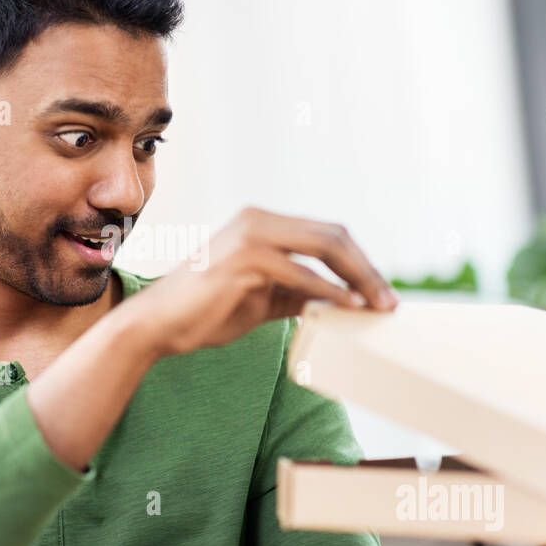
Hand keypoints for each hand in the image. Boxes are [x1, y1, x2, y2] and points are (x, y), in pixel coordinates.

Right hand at [121, 206, 397, 358]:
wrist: (156, 325)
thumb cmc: (203, 312)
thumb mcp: (262, 300)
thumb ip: (295, 293)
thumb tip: (335, 300)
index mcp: (261, 224)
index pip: (326, 234)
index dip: (359, 262)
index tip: (379, 293)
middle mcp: (258, 220)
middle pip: (333, 235)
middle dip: (367, 269)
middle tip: (389, 301)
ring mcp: (250, 236)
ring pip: (324, 247)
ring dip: (359, 278)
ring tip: (377, 306)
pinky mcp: (244, 260)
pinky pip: (300, 274)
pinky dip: (329, 291)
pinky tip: (348, 306)